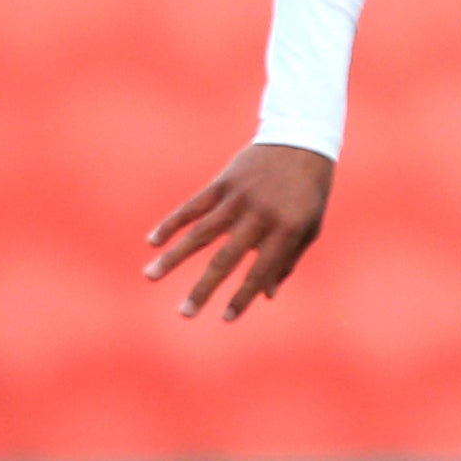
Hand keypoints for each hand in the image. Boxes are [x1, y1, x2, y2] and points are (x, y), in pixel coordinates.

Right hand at [145, 142, 334, 320]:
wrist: (301, 141)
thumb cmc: (309, 193)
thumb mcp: (310, 227)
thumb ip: (288, 260)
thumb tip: (267, 295)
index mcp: (288, 229)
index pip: (261, 271)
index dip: (244, 296)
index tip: (226, 319)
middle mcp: (261, 215)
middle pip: (226, 258)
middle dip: (204, 288)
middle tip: (184, 313)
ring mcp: (238, 197)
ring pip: (200, 232)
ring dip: (174, 257)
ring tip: (151, 277)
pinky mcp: (223, 182)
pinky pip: (193, 206)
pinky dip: (172, 223)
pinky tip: (153, 242)